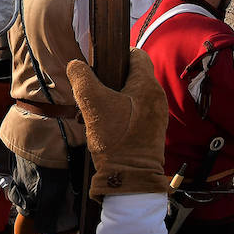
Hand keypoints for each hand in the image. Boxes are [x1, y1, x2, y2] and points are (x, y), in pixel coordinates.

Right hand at [67, 48, 169, 202]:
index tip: (102, 63)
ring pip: (134, 95)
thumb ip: (82, 78)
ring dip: (116, 97)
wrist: (130, 179)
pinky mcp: (153, 130)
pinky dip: (122, 112)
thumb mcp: (92, 104)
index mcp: (147, 85)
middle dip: (113, 79)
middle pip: (134, 75)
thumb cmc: (114, 138)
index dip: (119, 54)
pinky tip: (106, 124)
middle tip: (95, 88)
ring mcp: (157, 115)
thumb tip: (76, 64)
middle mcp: (157, 97)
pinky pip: (137, 111)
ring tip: (97, 109)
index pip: (137, 54)